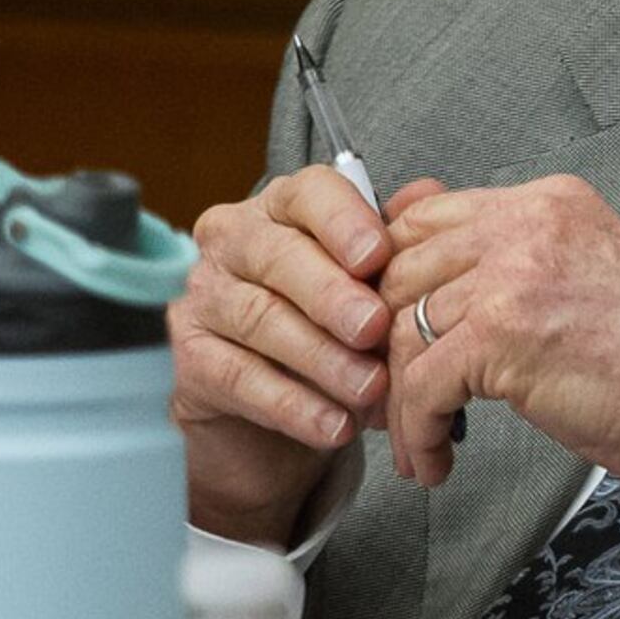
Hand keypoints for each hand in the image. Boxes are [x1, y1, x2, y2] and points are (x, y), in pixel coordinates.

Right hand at [170, 168, 440, 543]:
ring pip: (261, 320)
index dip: (344, 223)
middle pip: (279, 257)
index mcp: (283, 207)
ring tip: (371, 388)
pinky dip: (294, 406)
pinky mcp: (190, 358)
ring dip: (323, 358)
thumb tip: (429, 194)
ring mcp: (203, 298)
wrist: (284, 401)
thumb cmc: (335, 322)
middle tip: (375, 328)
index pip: (308, 194)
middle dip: (333, 296)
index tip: (379, 256)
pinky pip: (241, 379)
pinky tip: (335, 424)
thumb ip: (400, 236)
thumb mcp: (374, 281)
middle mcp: (233, 242)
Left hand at [377, 174, 619, 505]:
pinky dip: (419, 431)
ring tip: (422, 440)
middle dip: (383, 344)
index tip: (390, 331)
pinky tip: (439, 455)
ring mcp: (514, 275)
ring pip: (402, 332)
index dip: (390, 280)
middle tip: (395, 394)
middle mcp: (530, 225)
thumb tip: (444, 262)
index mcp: (552, 204)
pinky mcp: (504, 337)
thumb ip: (518, 257)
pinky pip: (421, 384)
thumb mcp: (591, 273)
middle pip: (399, 271)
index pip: (425, 218)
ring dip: (400, 400)